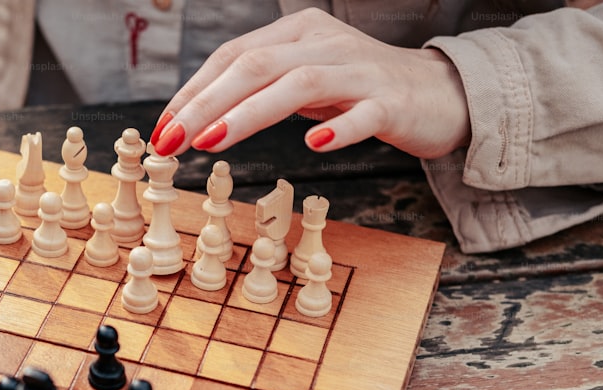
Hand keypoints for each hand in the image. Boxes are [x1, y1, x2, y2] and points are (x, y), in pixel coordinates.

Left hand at [150, 9, 469, 159]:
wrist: (439, 94)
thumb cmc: (360, 92)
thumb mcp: (305, 83)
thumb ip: (261, 91)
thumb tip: (199, 119)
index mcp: (298, 33)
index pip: (232, 56)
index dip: (193, 92)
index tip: (162, 130)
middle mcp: (324, 43)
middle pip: (254, 65)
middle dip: (204, 104)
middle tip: (170, 141)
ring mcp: (359, 71)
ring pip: (297, 84)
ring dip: (248, 114)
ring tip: (211, 142)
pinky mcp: (392, 102)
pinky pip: (363, 113)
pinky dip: (338, 127)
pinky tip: (314, 143)